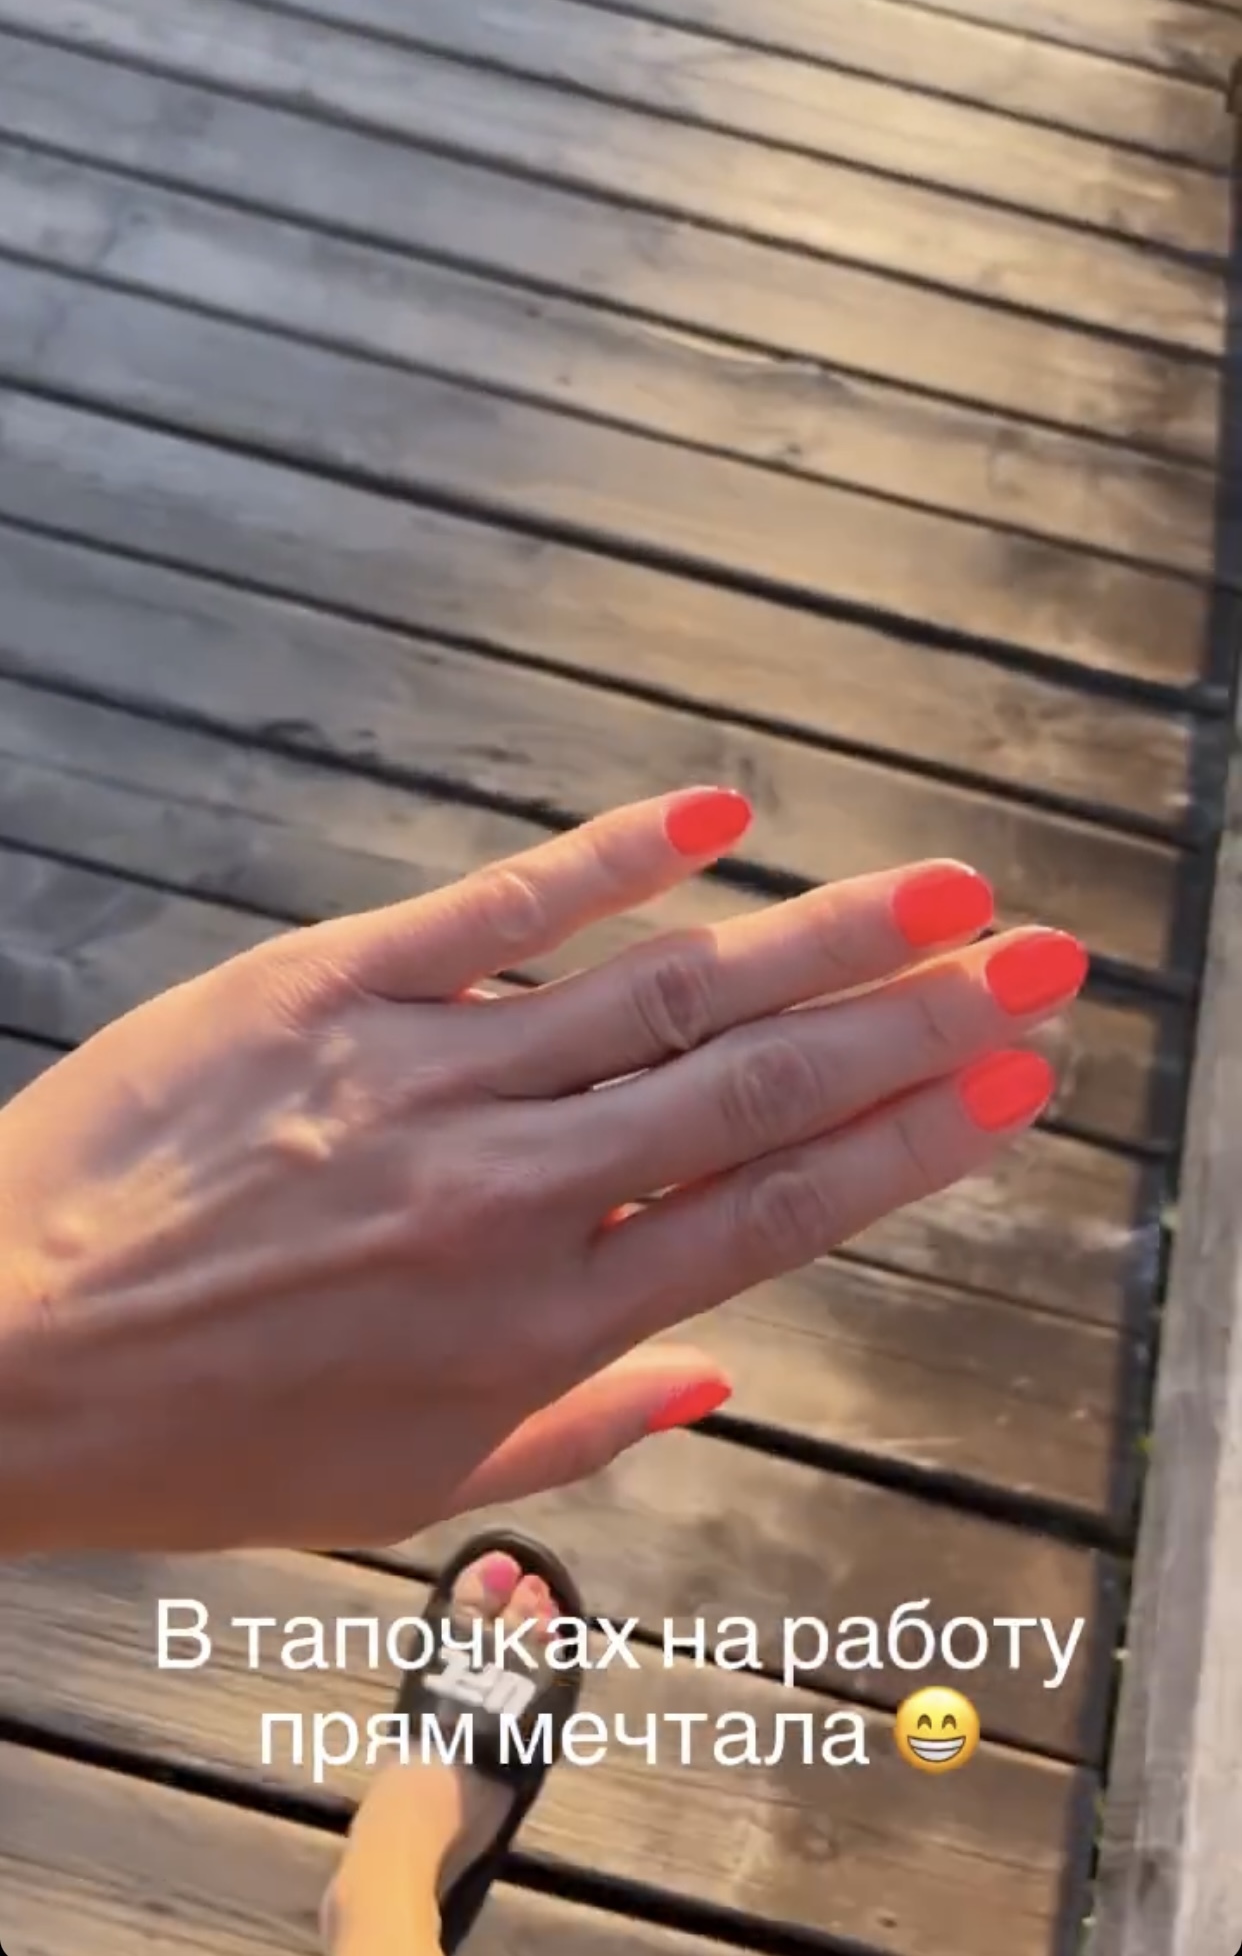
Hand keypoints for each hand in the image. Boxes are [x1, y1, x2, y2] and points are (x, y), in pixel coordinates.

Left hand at [0, 788, 1084, 1553]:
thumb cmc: (199, 1435)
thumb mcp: (401, 1487)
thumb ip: (579, 1426)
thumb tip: (720, 1370)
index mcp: (540, 1323)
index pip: (776, 1209)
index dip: (914, 1144)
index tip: (1012, 1091)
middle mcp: (512, 1194)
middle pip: (759, 1086)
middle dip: (922, 1020)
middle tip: (1038, 962)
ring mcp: (425, 1079)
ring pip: (665, 991)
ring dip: (822, 933)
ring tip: (944, 886)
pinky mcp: (329, 991)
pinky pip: (497, 908)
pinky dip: (614, 856)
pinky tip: (719, 815)